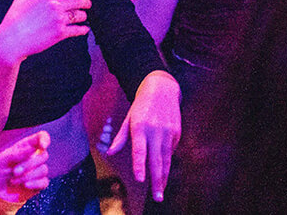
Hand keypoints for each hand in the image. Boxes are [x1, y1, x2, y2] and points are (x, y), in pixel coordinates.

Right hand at [0, 0, 93, 67]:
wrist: (12, 41)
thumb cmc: (14, 20)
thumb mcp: (20, 0)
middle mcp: (55, 5)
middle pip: (79, 0)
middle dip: (86, 2)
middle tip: (87, 4)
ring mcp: (59, 20)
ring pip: (80, 15)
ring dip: (84, 16)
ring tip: (83, 17)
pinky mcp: (60, 34)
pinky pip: (78, 30)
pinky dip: (83, 29)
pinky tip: (84, 29)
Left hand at [0, 131, 49, 203]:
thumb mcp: (2, 159)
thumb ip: (17, 153)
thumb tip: (32, 148)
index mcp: (25, 146)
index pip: (41, 137)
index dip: (45, 139)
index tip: (42, 146)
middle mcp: (33, 157)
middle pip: (43, 155)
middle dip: (29, 164)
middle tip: (14, 172)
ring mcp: (37, 171)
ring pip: (43, 170)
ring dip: (27, 176)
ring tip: (13, 181)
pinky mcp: (38, 184)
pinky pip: (44, 182)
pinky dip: (34, 184)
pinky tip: (25, 185)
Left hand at [106, 71, 181, 201]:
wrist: (162, 89)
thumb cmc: (141, 105)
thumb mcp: (128, 118)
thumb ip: (121, 137)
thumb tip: (110, 152)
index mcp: (140, 126)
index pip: (139, 150)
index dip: (140, 165)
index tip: (140, 179)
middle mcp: (155, 130)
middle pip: (156, 160)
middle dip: (157, 180)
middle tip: (157, 197)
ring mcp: (168, 132)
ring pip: (166, 159)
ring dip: (164, 176)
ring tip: (161, 191)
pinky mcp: (177, 132)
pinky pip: (171, 151)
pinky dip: (167, 161)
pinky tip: (164, 171)